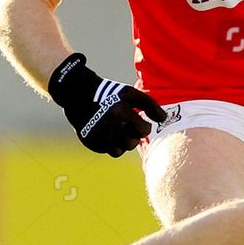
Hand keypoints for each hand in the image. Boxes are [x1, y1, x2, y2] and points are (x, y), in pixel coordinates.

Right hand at [47, 53, 166, 157]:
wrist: (79, 94)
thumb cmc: (111, 94)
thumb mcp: (131, 93)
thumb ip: (150, 105)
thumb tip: (164, 119)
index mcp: (120, 112)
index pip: (143, 130)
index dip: (145, 126)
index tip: (140, 120)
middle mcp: (108, 126)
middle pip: (131, 143)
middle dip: (133, 136)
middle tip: (129, 127)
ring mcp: (97, 136)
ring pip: (119, 150)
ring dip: (123, 142)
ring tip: (120, 131)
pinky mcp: (89, 142)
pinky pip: (107, 150)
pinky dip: (111, 144)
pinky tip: (109, 133)